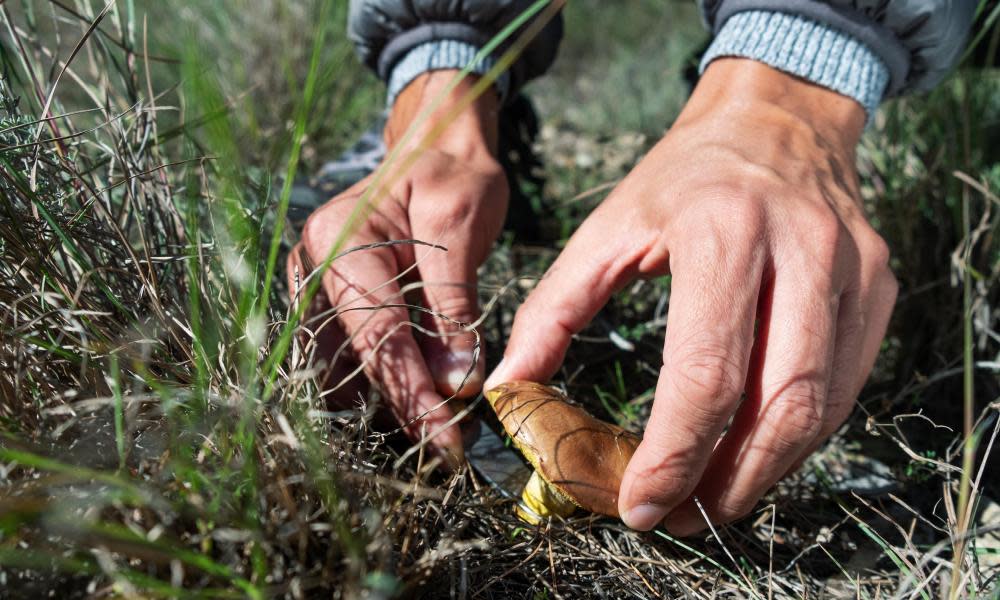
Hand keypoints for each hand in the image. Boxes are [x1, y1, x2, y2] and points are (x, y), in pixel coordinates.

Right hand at [288, 71, 506, 464]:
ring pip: (345, 365)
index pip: (378, 336)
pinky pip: (351, 352)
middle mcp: (314, 268)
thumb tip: (455, 383)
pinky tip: (419, 400)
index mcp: (340, 244)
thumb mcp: (461, 228)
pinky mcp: (334, 299)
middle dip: (400, 407)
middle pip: (353, 360)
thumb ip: (453, 306)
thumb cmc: (452, 175)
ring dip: (388, 400)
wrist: (437, 145)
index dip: (412, 395)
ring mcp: (318, 285)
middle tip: (446, 448)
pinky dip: (384, 379)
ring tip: (438, 430)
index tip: (447, 442)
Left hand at [485, 58, 896, 532]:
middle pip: (778, 404)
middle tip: (681, 517)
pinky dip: (800, 435)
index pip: (706, 374)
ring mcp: (853, 270)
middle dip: (727, 482)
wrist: (777, 118)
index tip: (639, 505)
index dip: (673, 455)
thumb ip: (551, 308)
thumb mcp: (606, 227)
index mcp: (721, 231)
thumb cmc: (682, 178)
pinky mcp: (880, 287)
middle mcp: (801, 250)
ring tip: (713, 497)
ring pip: (822, 408)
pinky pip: (847, 387)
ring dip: (767, 471)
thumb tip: (508, 388)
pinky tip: (755, 450)